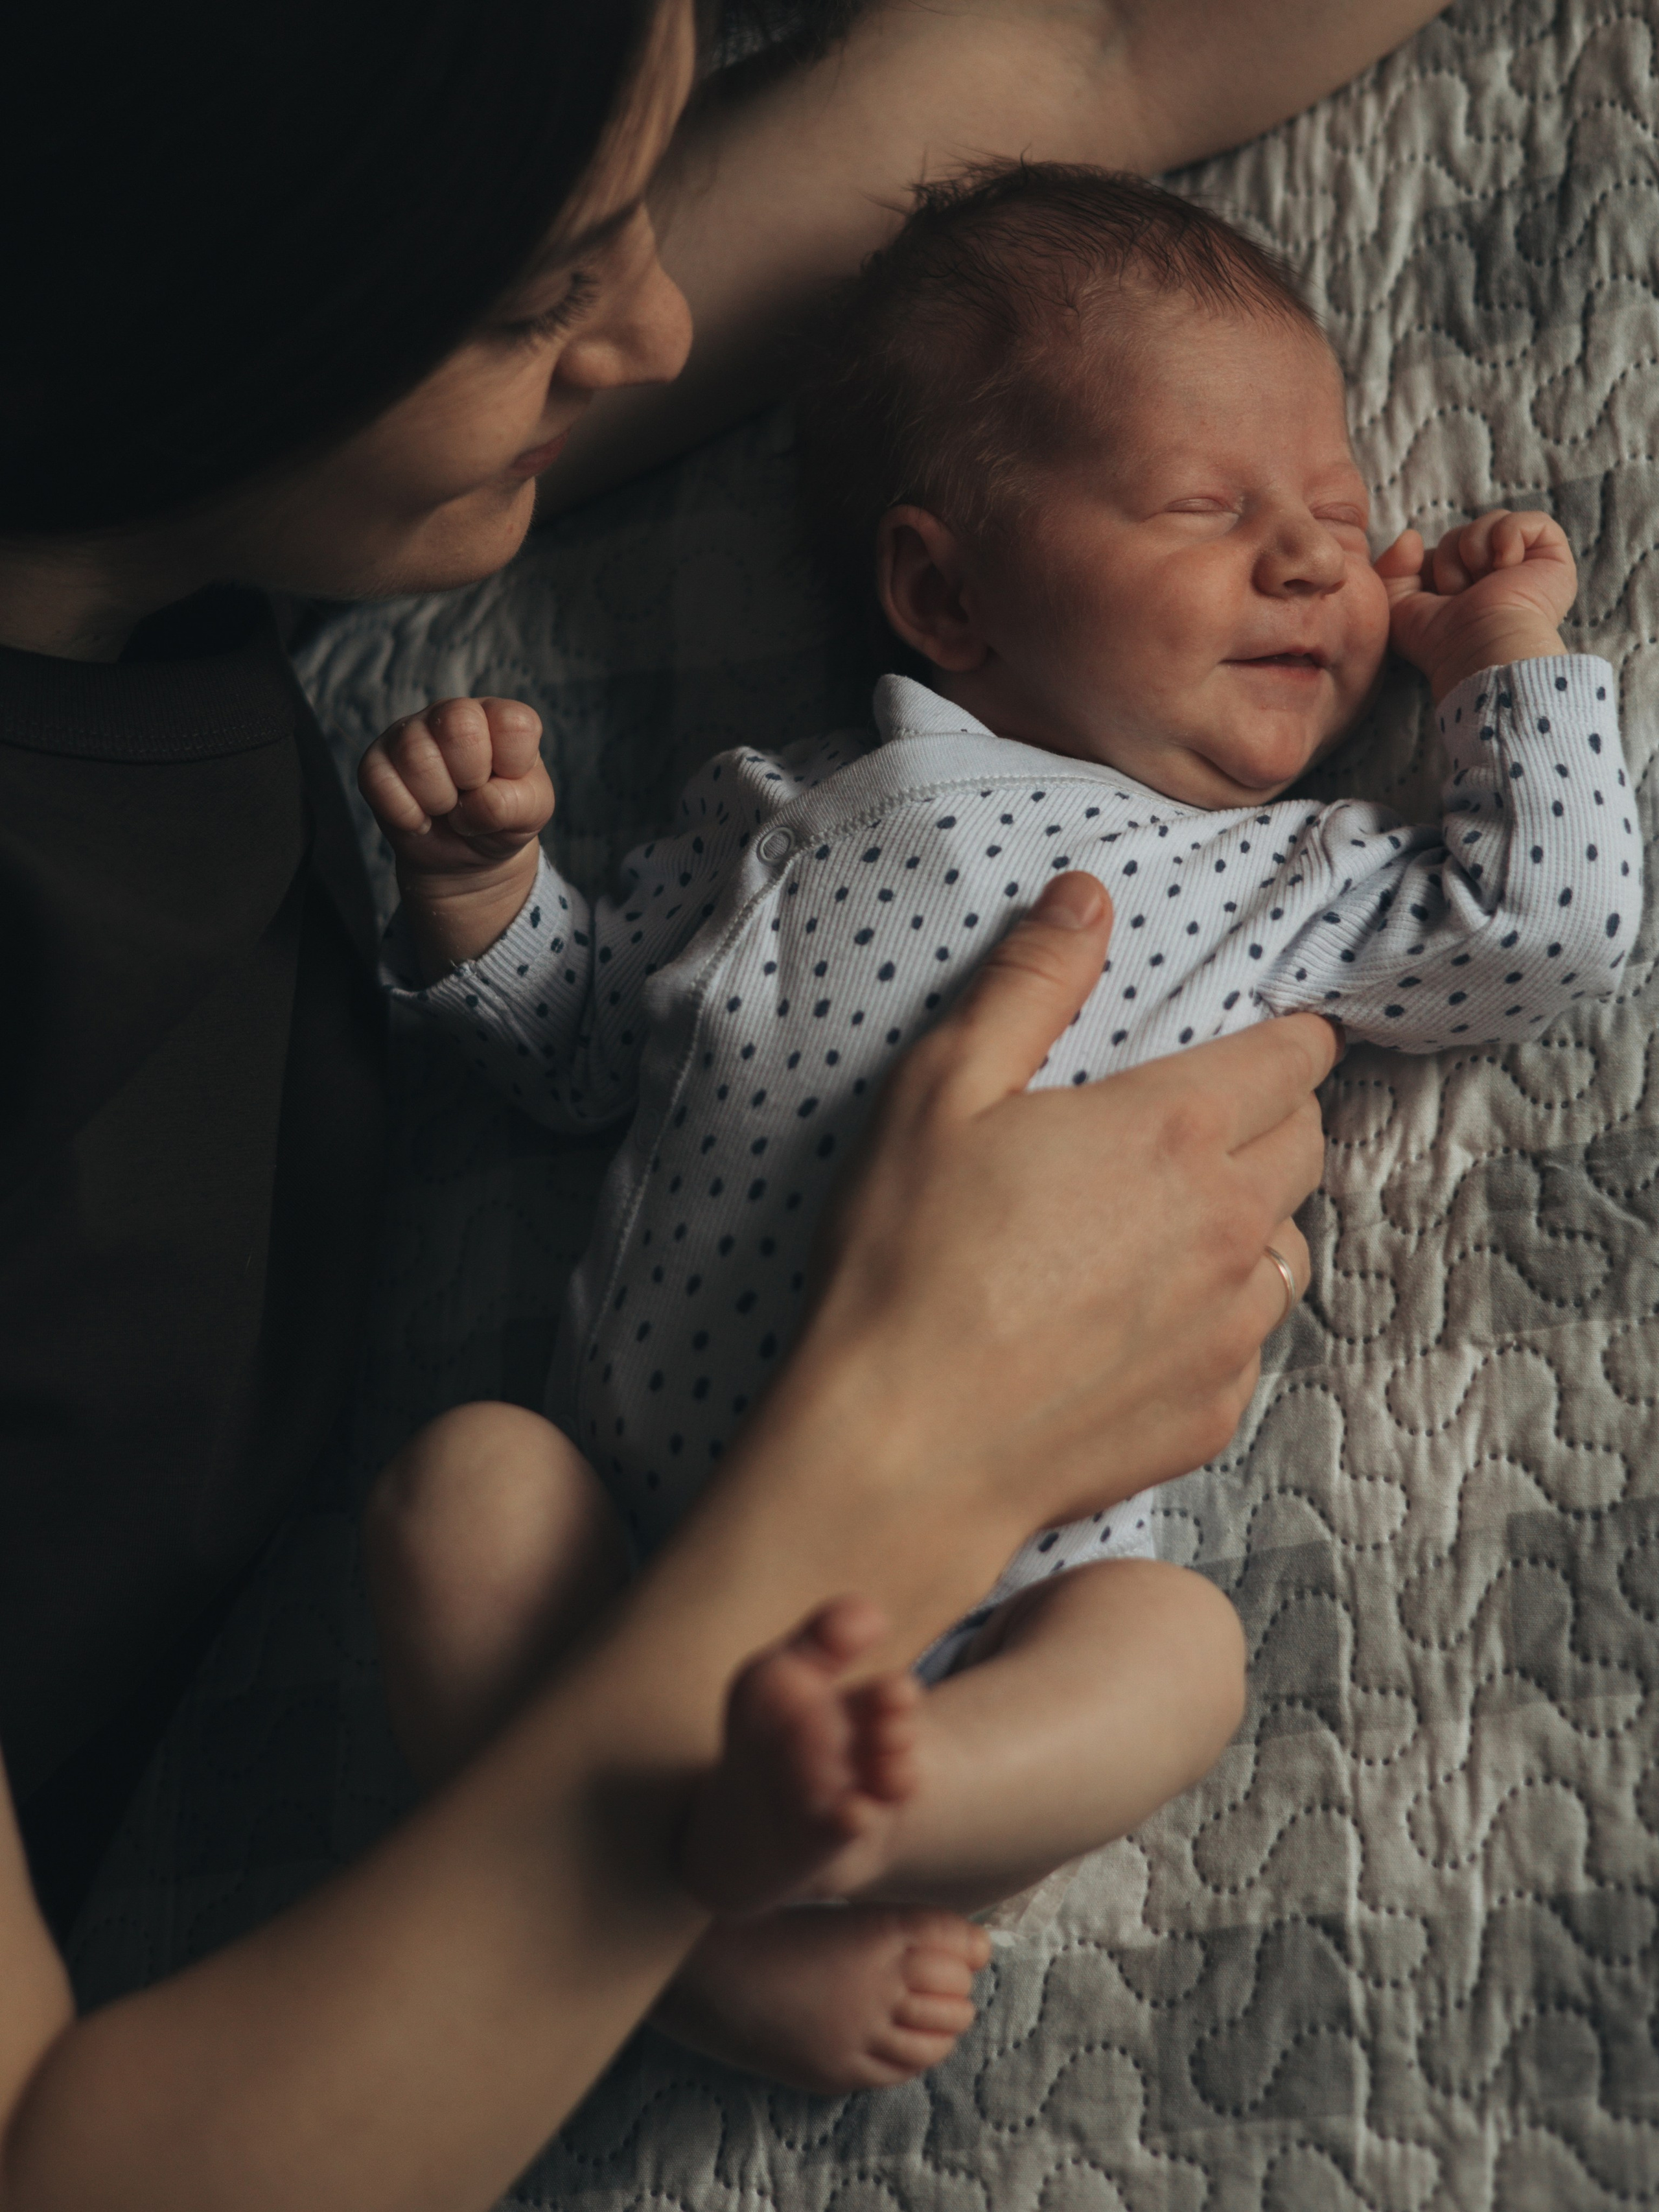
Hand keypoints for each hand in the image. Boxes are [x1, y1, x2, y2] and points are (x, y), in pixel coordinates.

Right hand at [358, 696, 551, 876]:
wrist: (465, 857)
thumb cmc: (502, 820)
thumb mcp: (531, 815)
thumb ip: (520, 803)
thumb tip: (478, 800)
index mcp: (499, 718)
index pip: (514, 723)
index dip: (513, 765)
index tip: (508, 782)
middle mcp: (452, 714)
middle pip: (458, 724)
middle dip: (470, 777)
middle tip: (471, 794)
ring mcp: (410, 734)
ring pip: (415, 754)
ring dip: (437, 800)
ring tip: (446, 808)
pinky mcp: (376, 762)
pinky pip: (379, 780)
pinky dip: (405, 813)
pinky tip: (420, 817)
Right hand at [782, 874, 1333, 1594]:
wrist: (902, 1447)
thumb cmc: (908, 1260)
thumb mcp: (944, 1088)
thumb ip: (1030, 982)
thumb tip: (1089, 896)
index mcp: (1174, 1131)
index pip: (1292, 1058)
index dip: (1292, 1036)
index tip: (1276, 1034)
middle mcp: (1229, 1226)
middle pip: (1306, 1144)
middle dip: (1276, 1116)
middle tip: (1211, 1115)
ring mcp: (1230, 1328)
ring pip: (1289, 1245)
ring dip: (1254, 1218)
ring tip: (1178, 1219)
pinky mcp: (1213, 1410)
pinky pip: (1250, 1340)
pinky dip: (1220, 1316)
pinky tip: (1149, 1318)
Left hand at [1377, 510, 1575, 700]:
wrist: (1480, 645)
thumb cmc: (1440, 641)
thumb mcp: (1397, 607)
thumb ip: (1390, 570)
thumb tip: (1412, 537)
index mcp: (1468, 589)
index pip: (1444, 550)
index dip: (1432, 567)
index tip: (1438, 597)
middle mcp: (1498, 577)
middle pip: (1462, 534)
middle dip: (1450, 561)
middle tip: (1461, 594)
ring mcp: (1527, 566)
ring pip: (1490, 522)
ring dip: (1474, 550)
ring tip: (1484, 583)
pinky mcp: (1552, 556)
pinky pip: (1526, 519)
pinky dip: (1507, 536)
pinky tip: (1506, 567)